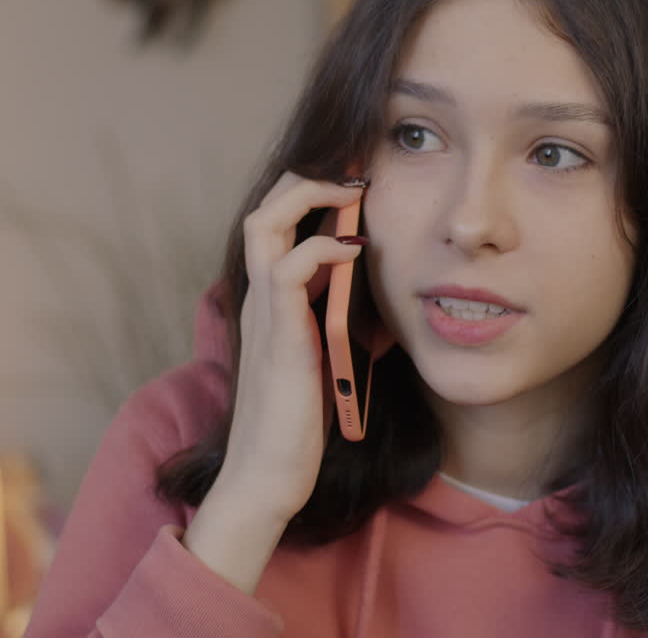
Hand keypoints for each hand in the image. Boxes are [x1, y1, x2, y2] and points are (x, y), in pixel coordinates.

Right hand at [214, 170, 366, 520]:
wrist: (267, 476)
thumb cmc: (299, 424)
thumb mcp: (329, 362)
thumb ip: (345, 330)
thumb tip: (389, 315)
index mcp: (270, 301)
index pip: (277, 225)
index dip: (309, 193)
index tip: (355, 179)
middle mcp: (259, 297)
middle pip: (264, 208)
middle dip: (307, 177)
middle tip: (354, 171)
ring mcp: (264, 314)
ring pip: (263, 224)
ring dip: (308, 195)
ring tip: (350, 189)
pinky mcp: (279, 336)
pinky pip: (288, 270)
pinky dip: (321, 248)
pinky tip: (353, 249)